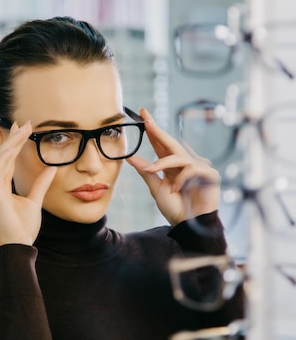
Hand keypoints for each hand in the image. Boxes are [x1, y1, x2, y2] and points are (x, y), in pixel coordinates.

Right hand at [0, 122, 56, 246]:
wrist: (18, 246)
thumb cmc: (23, 229)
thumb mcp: (35, 201)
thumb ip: (41, 184)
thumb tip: (52, 168)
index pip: (6, 162)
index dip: (14, 145)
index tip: (23, 130)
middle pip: (1, 157)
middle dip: (11, 139)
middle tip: (22, 123)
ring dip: (10, 143)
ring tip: (22, 129)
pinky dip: (5, 154)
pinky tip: (14, 144)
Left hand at [126, 108, 219, 225]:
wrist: (188, 225)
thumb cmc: (175, 208)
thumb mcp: (156, 188)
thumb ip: (146, 171)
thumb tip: (129, 156)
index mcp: (172, 165)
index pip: (161, 144)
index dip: (153, 130)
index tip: (143, 114)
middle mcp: (185, 163)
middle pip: (170, 143)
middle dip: (158, 131)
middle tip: (146, 120)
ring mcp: (198, 167)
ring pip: (178, 156)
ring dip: (163, 163)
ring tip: (153, 171)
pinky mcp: (209, 174)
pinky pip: (192, 168)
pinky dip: (182, 177)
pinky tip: (176, 188)